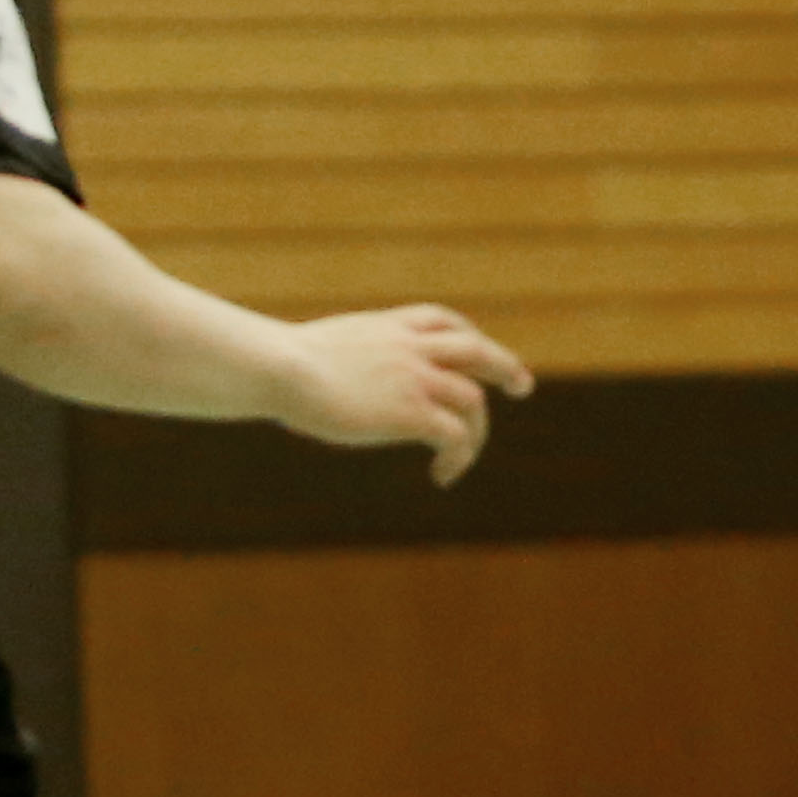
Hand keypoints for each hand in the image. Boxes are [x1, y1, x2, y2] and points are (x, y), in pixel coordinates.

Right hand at [276, 304, 535, 485]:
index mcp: (388, 328)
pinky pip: (455, 436)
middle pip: (478, 350)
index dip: (465, 336)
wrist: (278, 367)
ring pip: (473, 400)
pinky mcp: (413, 412)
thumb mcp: (314, 348)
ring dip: (475, 432)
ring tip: (462, 457)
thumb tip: (308, 373)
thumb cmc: (275, 362)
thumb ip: (334, 358)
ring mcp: (417, 378)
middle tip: (522, 387)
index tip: (476, 350)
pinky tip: (441, 475)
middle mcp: (412, 347)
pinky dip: (458, 456)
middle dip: (505, 366)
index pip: (442, 321)